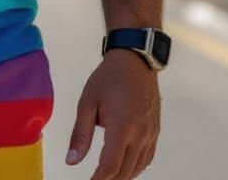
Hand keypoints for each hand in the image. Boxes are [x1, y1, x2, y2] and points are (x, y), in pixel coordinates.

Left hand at [67, 50, 159, 178]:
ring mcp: (151, 134)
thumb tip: (72, 161)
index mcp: (122, 127)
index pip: (110, 166)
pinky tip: (124, 167)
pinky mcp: (155, 131)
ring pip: (137, 168)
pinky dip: (134, 168)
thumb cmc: (108, 78)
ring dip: (122, 176)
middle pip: (125, 172)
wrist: (135, 60)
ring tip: (106, 176)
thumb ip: (80, 134)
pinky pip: (147, 158)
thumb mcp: (87, 102)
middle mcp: (140, 134)